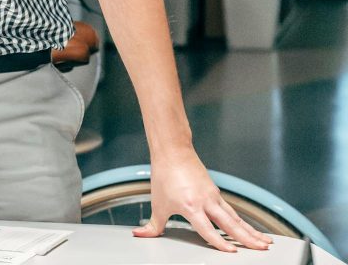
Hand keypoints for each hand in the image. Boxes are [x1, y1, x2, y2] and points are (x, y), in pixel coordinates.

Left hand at [134, 151, 273, 251]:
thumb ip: (152, 225)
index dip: (219, 243)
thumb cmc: (164, 174)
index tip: (232, 253)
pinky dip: (242, 220)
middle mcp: (206, 201)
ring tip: (265, 243)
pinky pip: (231, 210)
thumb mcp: (157, 203)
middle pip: (230, 224)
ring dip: (250, 230)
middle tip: (262, 250)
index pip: (208, 230)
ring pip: (235, 217)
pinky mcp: (215, 191)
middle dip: (247, 238)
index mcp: (191, 206)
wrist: (172, 150)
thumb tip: (140, 234)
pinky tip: (249, 228)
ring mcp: (213, 195)